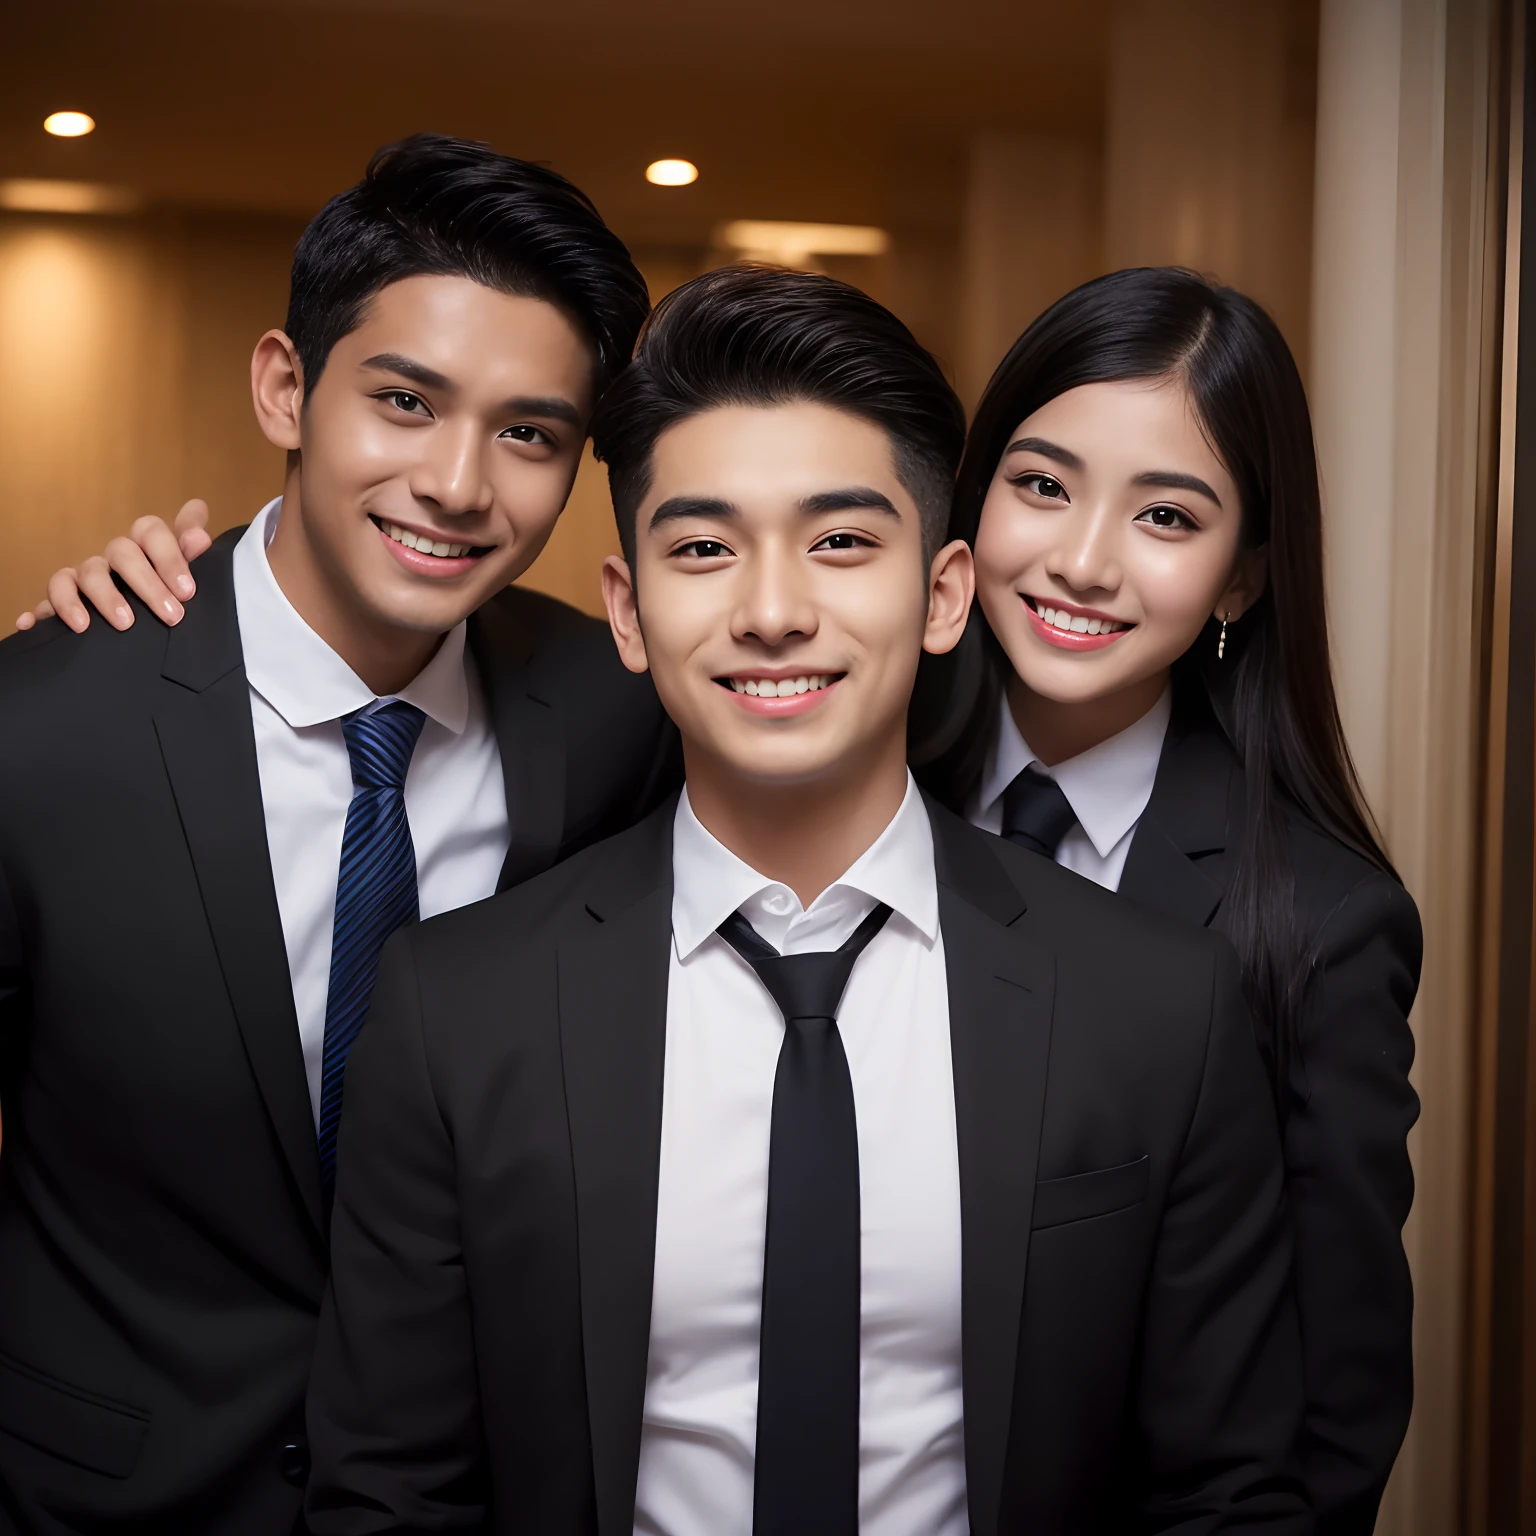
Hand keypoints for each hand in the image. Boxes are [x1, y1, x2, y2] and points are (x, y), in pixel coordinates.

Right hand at [15, 500, 214, 632]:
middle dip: (148, 584)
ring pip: (89, 572)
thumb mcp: (188, 579)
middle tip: (172, 616)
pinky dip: (51, 608)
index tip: (189, 591)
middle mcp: (115, 557)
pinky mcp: (65, 596)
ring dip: (106, 597)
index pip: (151, 531)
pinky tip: (55, 624)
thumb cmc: (171, 596)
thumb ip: (195, 556)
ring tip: (125, 624)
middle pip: (123, 553)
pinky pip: (51, 594)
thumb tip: (199, 538)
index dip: (170, 556)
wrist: (148, 627)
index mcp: (146, 548)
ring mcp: (89, 574)